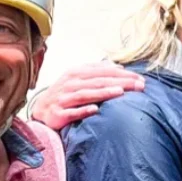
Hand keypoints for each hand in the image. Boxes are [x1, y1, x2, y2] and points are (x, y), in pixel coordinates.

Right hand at [29, 62, 143, 129]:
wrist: (41, 111)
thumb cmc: (64, 94)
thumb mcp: (78, 78)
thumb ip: (96, 71)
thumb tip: (118, 66)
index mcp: (76, 73)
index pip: (103, 71)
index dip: (122, 74)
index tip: (140, 78)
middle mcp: (70, 83)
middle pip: (98, 81)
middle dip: (120, 82)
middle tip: (139, 85)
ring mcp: (64, 98)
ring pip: (86, 94)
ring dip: (104, 93)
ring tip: (121, 92)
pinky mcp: (58, 114)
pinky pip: (72, 112)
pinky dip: (83, 111)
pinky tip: (95, 110)